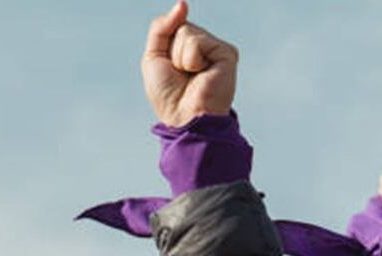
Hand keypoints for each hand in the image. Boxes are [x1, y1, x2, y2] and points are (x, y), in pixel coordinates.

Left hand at [142, 1, 238, 127]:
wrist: (184, 118)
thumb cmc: (169, 96)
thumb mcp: (154, 58)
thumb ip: (161, 28)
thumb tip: (182, 4)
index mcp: (191, 49)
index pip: (174, 26)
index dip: (166, 46)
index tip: (173, 70)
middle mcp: (207, 47)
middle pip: (181, 27)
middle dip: (173, 53)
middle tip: (183, 75)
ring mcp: (218, 50)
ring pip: (187, 33)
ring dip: (181, 58)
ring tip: (192, 76)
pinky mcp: (227, 54)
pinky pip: (197, 42)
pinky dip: (191, 60)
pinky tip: (202, 75)